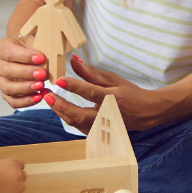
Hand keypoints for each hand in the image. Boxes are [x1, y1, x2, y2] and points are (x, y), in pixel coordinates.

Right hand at [0, 35, 48, 109]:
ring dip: (26, 88)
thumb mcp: (35, 41)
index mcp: (0, 48)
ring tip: (41, 85)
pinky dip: (26, 101)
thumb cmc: (32, 48)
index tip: (41, 58)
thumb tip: (46, 60)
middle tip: (43, 74)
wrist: (30, 56)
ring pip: (8, 88)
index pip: (9, 52)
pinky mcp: (6, 94)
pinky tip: (38, 97)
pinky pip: (13, 101)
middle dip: (26, 73)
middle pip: (6, 71)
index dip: (25, 56)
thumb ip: (39, 48)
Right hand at [0, 158, 26, 192]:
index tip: (11, 171)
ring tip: (3, 191)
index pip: (21, 164)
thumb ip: (5, 165)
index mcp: (14, 164)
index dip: (15, 168)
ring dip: (15, 188)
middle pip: (23, 175)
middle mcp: (19, 175)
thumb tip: (7, 169)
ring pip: (21, 187)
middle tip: (7, 182)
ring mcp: (19, 188)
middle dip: (17, 178)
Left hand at [43, 55, 164, 132]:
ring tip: (49, 99)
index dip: (74, 86)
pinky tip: (58, 107)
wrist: (144, 112)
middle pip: (80, 114)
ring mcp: (102, 126)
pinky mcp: (97, 132)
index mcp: (112, 98)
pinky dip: (67, 117)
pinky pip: (78, 126)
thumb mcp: (112, 79)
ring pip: (76, 123)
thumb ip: (91, 73)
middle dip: (61, 105)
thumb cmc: (128, 93)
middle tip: (47, 95)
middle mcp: (106, 114)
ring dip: (60, 111)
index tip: (59, 80)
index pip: (90, 92)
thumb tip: (73, 60)